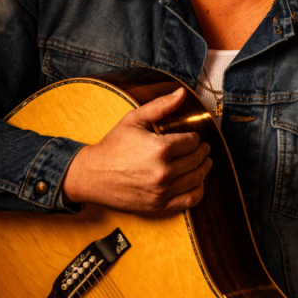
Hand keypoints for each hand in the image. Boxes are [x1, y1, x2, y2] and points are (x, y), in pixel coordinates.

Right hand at [61, 88, 211, 211]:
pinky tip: (198, 182)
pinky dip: (198, 191)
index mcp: (160, 148)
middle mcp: (164, 172)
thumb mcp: (134, 119)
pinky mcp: (159, 205)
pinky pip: (190, 200)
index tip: (192, 137)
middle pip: (196, 160)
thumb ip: (161, 105)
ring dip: (204, 169)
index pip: (192, 142)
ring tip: (205, 163)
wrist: (92, 175)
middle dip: (202, 151)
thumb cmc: (113, 146)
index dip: (194, 137)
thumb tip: (182, 92)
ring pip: (197, 179)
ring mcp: (162, 191)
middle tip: (204, 148)